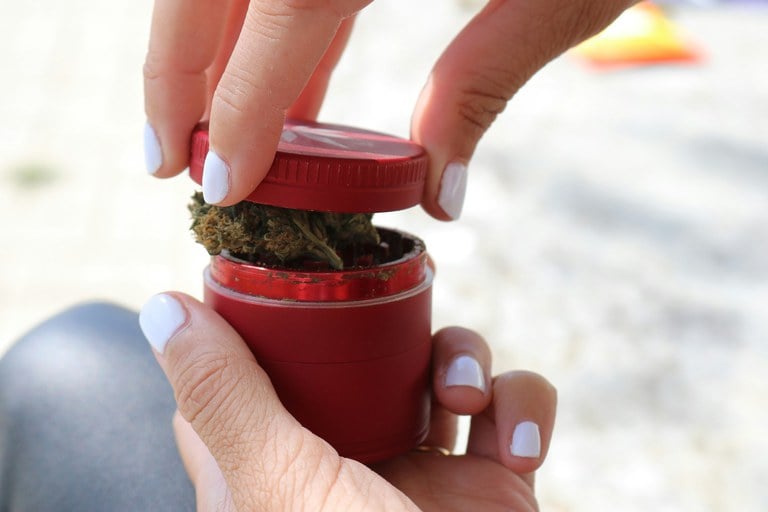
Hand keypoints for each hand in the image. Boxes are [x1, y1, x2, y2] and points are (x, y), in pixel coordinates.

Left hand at [139, 292, 556, 510]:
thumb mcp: (279, 487)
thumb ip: (225, 398)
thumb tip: (164, 307)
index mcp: (279, 466)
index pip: (251, 376)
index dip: (257, 322)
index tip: (272, 273)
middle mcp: (346, 462)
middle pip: (359, 355)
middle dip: (389, 324)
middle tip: (395, 307)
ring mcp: (423, 469)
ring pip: (443, 368)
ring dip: (465, 358)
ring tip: (465, 394)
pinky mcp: (492, 482)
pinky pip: (512, 411)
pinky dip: (525, 407)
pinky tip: (520, 446)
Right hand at [143, 0, 633, 218]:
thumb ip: (485, 78)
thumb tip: (438, 193)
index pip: (280, 13)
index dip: (238, 105)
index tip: (219, 184)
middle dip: (173, 69)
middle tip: (166, 158)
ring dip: (207, 45)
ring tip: (205, 128)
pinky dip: (270, 20)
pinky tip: (285, 83)